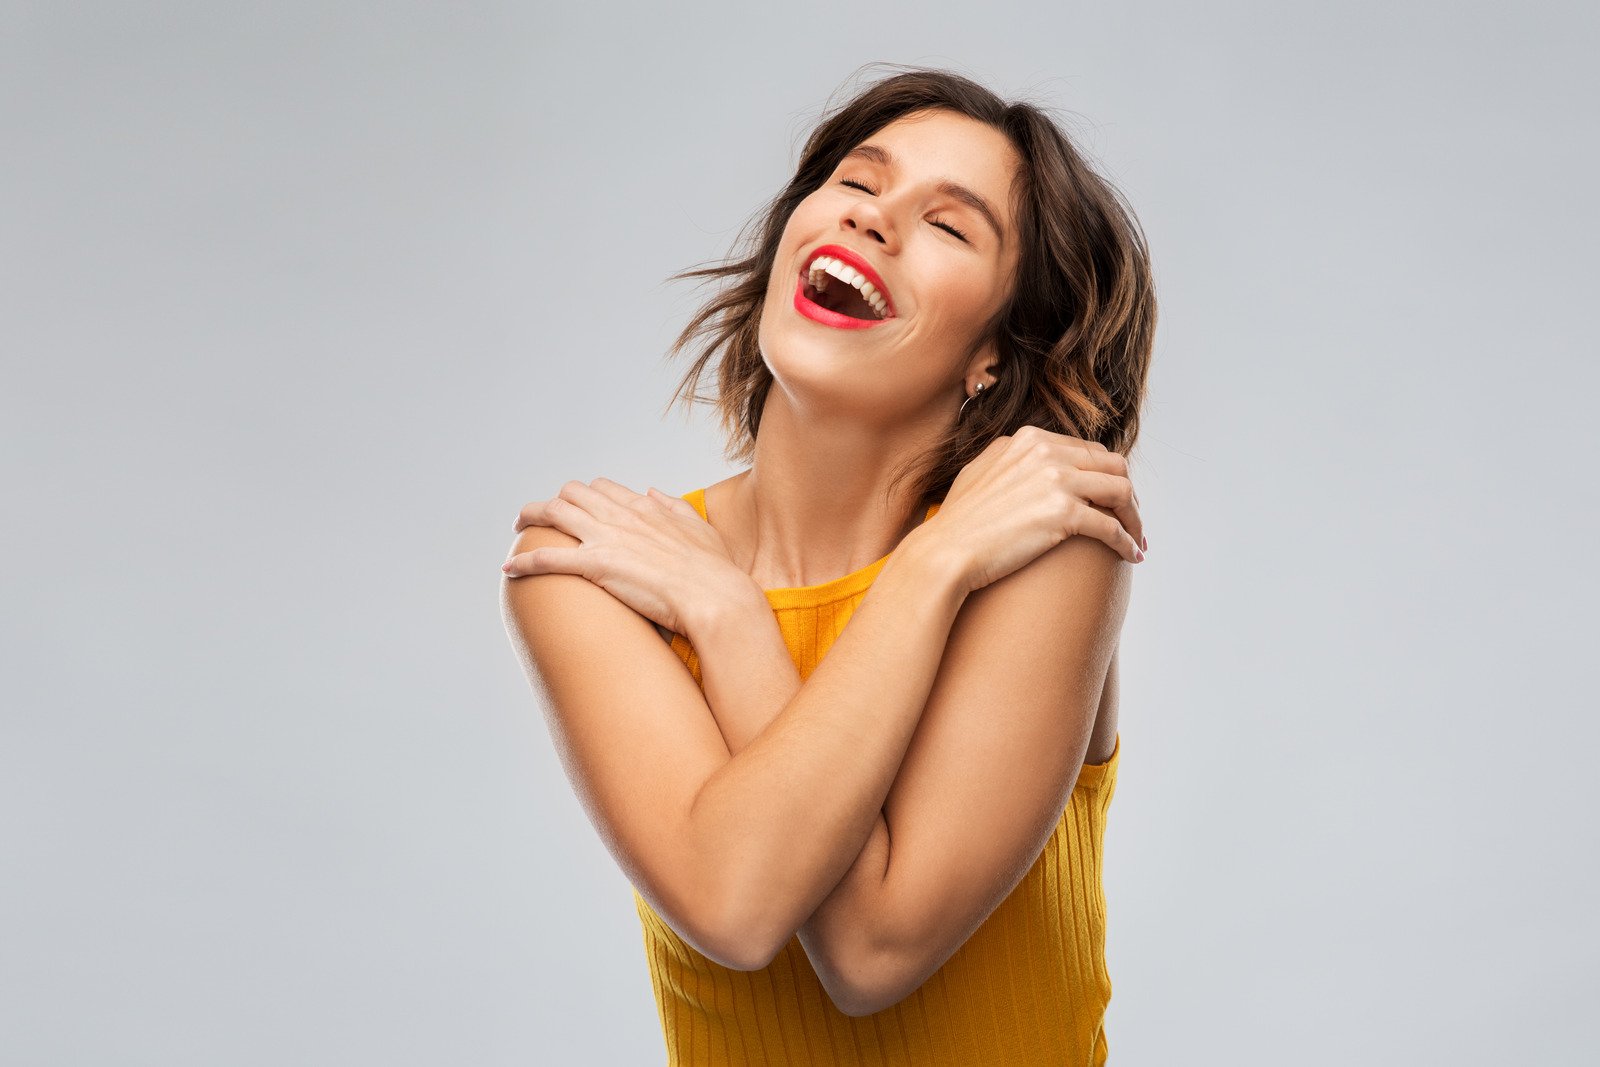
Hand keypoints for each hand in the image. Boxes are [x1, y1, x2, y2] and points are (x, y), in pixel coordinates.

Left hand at [503, 477, 754, 637]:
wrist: (714, 596)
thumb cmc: (714, 571)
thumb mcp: (699, 527)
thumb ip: (674, 507)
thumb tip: (653, 492)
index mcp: (644, 508)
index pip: (602, 488)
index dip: (584, 495)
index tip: (576, 507)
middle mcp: (621, 516)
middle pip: (571, 494)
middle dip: (551, 502)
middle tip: (539, 517)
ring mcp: (606, 538)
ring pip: (552, 514)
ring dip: (529, 519)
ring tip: (517, 530)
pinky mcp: (595, 565)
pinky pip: (547, 557)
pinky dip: (524, 562)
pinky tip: (510, 570)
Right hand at [926, 425, 1146, 593]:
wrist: (945, 551)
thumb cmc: (957, 521)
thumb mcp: (981, 471)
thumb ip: (1011, 459)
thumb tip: (1030, 460)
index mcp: (1029, 439)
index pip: (1087, 450)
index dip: (1106, 475)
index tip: (1110, 498)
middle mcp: (1047, 452)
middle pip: (1113, 466)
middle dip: (1128, 494)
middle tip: (1130, 518)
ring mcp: (1057, 481)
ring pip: (1121, 492)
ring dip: (1134, 518)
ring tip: (1137, 539)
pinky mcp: (1064, 514)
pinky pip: (1112, 527)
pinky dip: (1127, 542)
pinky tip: (1130, 556)